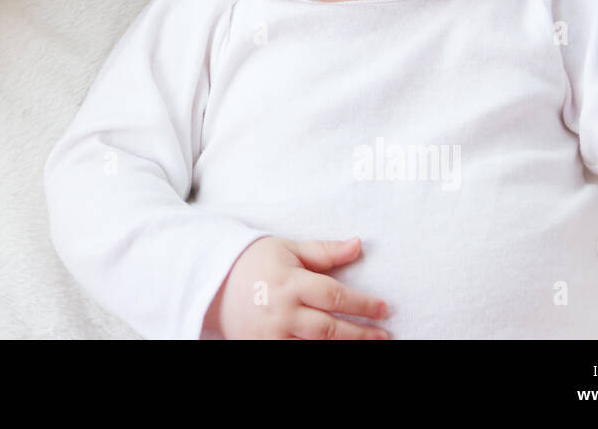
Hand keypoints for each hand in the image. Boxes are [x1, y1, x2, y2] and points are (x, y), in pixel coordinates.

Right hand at [202, 236, 390, 338]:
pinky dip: (317, 351)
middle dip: (361, 333)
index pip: (334, 296)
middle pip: (329, 328)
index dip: (362, 304)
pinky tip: (334, 348)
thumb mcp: (288, 249)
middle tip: (384, 335)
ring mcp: (272, 334)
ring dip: (345, 346)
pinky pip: (295, 352)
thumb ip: (324, 251)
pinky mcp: (263, 346)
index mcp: (290, 282)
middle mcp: (282, 311)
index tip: (383, 308)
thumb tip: (358, 244)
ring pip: (316, 345)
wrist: (213, 282)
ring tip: (368, 344)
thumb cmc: (255, 262)